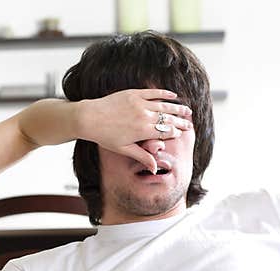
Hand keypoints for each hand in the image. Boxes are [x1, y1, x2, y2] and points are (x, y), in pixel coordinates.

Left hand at [76, 89, 192, 172]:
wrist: (89, 118)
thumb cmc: (105, 136)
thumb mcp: (124, 149)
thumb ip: (142, 156)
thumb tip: (155, 169)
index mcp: (143, 131)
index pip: (166, 131)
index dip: (176, 132)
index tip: (182, 133)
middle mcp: (144, 116)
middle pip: (168, 118)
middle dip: (181, 121)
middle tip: (190, 123)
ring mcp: (139, 103)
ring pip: (164, 105)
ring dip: (177, 107)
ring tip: (187, 110)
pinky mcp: (133, 93)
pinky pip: (153, 93)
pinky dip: (165, 93)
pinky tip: (173, 95)